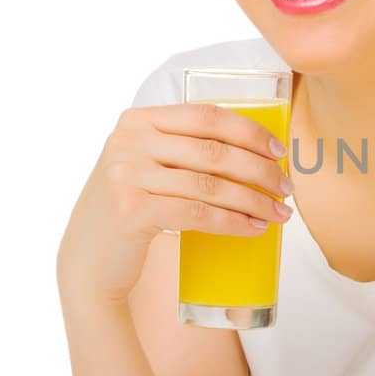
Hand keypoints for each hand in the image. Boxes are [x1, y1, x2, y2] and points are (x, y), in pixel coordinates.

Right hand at [56, 100, 291, 306]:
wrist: (88, 259)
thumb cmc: (131, 209)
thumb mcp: (146, 165)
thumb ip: (182, 148)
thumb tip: (256, 151)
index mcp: (138, 120)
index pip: (206, 116)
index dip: (249, 131)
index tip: (280, 151)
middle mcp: (129, 141)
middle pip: (214, 150)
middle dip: (260, 170)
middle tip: (286, 188)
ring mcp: (127, 175)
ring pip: (210, 185)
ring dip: (253, 200)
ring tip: (279, 213)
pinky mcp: (132, 211)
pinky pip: (198, 214)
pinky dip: (232, 221)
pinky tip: (253, 228)